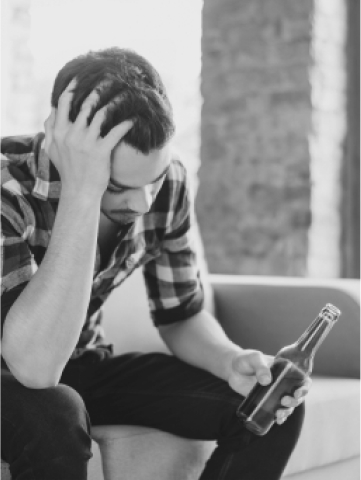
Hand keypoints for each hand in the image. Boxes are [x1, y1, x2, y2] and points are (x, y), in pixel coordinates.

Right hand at [44, 79, 132, 198]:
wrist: (79, 192)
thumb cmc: (68, 172)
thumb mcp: (52, 150)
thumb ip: (50, 130)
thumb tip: (51, 111)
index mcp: (59, 132)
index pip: (64, 103)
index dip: (73, 88)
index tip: (81, 78)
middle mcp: (71, 134)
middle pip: (85, 103)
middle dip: (97, 89)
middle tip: (109, 80)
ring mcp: (86, 142)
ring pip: (101, 113)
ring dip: (114, 102)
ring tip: (125, 95)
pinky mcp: (100, 151)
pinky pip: (116, 132)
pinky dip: (126, 124)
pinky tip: (133, 119)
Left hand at [227, 349, 311, 424]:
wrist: (232, 369)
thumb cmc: (245, 359)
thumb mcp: (253, 358)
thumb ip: (260, 366)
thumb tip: (267, 381)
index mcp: (285, 371)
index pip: (302, 380)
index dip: (305, 387)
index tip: (298, 392)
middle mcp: (283, 384)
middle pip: (297, 396)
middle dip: (295, 401)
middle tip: (284, 401)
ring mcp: (275, 394)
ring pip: (288, 406)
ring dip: (287, 412)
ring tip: (278, 414)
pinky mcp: (266, 402)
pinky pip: (276, 412)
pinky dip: (280, 418)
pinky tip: (277, 421)